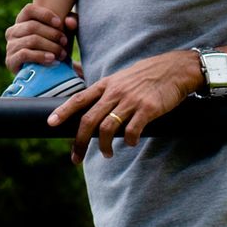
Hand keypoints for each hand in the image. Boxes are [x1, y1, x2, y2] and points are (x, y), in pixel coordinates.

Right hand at [3, 2, 75, 73]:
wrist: (44, 73)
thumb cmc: (53, 46)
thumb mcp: (63, 32)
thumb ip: (70, 22)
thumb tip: (70, 21)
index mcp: (22, 21)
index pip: (29, 10)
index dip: (44, 14)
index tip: (59, 22)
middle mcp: (13, 31)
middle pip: (32, 26)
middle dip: (52, 34)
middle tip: (65, 42)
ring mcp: (10, 46)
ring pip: (31, 40)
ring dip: (50, 47)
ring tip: (62, 54)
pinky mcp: (10, 60)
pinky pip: (25, 54)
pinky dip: (41, 56)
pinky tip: (52, 60)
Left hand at [48, 49, 202, 164]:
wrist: (175, 69)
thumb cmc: (146, 75)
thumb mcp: (120, 75)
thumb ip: (102, 83)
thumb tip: (76, 68)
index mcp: (106, 85)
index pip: (79, 99)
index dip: (63, 111)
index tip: (51, 123)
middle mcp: (115, 92)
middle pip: (89, 119)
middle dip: (79, 142)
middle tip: (76, 158)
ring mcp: (131, 101)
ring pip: (107, 128)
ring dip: (104, 146)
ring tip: (107, 154)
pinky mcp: (148, 109)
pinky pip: (132, 130)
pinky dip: (128, 141)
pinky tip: (130, 144)